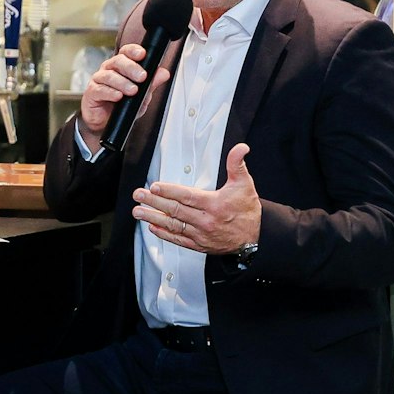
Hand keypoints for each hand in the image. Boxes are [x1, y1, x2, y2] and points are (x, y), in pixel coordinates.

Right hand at [78, 43, 169, 150]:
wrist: (105, 123)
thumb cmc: (121, 106)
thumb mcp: (141, 96)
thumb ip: (151, 84)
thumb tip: (164, 73)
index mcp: (121, 66)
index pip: (126, 52)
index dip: (133, 51)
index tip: (142, 54)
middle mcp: (109, 70)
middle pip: (118, 61)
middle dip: (131, 68)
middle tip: (142, 77)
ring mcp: (99, 80)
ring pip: (109, 75)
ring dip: (122, 82)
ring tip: (132, 90)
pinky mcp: (92, 92)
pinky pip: (100, 89)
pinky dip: (110, 93)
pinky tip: (118, 96)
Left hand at [131, 143, 259, 254]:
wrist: (255, 238)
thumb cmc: (248, 211)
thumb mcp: (245, 184)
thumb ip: (237, 165)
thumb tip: (240, 148)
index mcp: (214, 205)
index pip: (186, 196)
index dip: (169, 191)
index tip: (154, 187)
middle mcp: (205, 221)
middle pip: (175, 210)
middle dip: (154, 202)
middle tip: (139, 195)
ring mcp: (200, 235)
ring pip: (173, 225)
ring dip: (153, 218)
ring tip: (138, 211)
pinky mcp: (199, 245)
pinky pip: (178, 240)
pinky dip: (164, 234)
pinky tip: (152, 227)